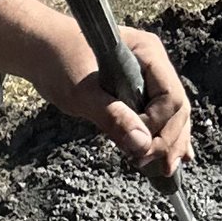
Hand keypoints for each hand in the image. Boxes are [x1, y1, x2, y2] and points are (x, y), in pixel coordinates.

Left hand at [52, 22, 190, 183]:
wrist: (43, 50)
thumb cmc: (58, 62)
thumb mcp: (82, 94)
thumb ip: (112, 117)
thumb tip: (142, 144)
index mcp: (147, 53)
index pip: (170, 98)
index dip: (158, 127)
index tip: (137, 148)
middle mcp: (155, 63)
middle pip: (178, 108)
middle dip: (168, 140)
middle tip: (152, 166)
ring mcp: (150, 77)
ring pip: (175, 114)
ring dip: (171, 143)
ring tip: (165, 171)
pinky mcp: (140, 90)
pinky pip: (162, 116)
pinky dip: (167, 137)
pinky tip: (179, 157)